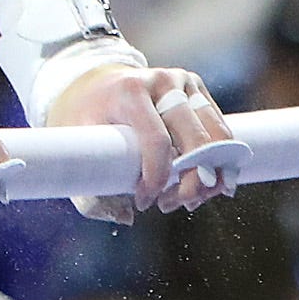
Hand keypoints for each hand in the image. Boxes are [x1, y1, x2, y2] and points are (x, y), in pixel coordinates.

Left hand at [50, 61, 240, 222]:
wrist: (97, 83)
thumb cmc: (87, 117)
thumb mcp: (77, 143)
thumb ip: (89, 188)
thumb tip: (126, 217)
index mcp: (130, 91)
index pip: (157, 141)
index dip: (157, 179)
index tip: (143, 201)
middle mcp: (162, 82)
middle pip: (196, 141)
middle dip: (191, 184)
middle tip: (169, 205)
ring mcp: (184, 83)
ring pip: (218, 137)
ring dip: (212, 177)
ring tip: (188, 199)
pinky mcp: (197, 89)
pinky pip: (221, 131)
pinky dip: (221, 162)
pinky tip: (204, 185)